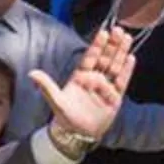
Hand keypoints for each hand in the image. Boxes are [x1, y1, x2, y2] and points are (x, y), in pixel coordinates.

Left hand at [29, 25, 135, 144]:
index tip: (103, 32)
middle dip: (112, 44)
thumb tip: (31, 73)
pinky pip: (122, 81)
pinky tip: (131, 57)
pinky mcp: (115, 97)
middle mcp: (94, 78)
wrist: (77, 134)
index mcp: (80, 76)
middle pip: (105, 57)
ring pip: (115, 65)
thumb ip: (46, 86)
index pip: (90, 56)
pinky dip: (127, 70)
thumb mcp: (55, 100)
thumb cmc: (65, 116)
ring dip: (121, 52)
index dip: (97, 45)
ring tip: (126, 38)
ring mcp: (105, 86)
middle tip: (118, 30)